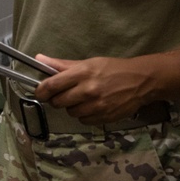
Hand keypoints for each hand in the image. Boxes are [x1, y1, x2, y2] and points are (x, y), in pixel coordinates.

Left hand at [33, 54, 154, 124]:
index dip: (41, 91)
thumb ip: (62, 64)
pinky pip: (84, 121)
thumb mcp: (88, 62)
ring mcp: (97, 106)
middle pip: (59, 102)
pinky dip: (84, 115)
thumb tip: (38, 59)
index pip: (53, 85)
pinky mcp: (105, 118)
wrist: (141, 81)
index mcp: (83, 73)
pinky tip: (92, 106)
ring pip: (71, 113)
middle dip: (57, 99)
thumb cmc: (112, 69)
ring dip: (72, 107)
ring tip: (82, 99)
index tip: (39, 92)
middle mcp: (88, 90)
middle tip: (64, 94)